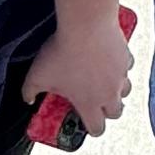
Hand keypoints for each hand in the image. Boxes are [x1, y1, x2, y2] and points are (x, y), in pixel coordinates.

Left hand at [21, 10, 131, 135]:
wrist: (86, 25)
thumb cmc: (62, 52)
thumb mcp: (37, 75)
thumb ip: (29, 91)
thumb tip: (27, 99)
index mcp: (89, 103)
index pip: (97, 128)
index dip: (92, 128)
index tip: (85, 121)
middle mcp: (109, 93)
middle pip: (116, 112)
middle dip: (107, 111)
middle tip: (95, 101)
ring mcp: (121, 76)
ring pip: (126, 90)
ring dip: (117, 90)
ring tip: (104, 80)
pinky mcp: (126, 57)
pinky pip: (127, 66)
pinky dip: (120, 65)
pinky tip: (109, 57)